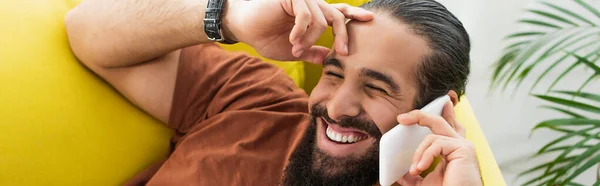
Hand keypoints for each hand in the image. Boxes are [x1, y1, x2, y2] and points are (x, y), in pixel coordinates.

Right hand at [224, 0, 372, 63]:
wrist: (243, 28)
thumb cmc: (265, 37)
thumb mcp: (295, 50)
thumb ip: (313, 52)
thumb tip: (331, 59)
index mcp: (314, 14)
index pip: (340, 13)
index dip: (355, 15)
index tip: (371, 20)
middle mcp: (311, 4)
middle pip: (338, 17)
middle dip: (343, 36)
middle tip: (343, 54)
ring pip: (321, 21)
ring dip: (310, 40)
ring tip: (296, 49)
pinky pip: (306, 16)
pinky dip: (301, 31)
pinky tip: (292, 39)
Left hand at [395, 101, 481, 185]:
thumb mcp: (423, 182)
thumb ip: (414, 173)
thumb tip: (398, 172)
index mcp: (452, 152)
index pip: (446, 129)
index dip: (440, 116)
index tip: (429, 110)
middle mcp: (459, 146)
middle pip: (440, 122)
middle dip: (420, 116)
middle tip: (402, 118)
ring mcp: (463, 146)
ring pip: (433, 133)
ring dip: (419, 153)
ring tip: (415, 169)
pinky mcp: (463, 148)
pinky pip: (436, 143)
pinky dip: (425, 155)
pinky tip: (421, 168)